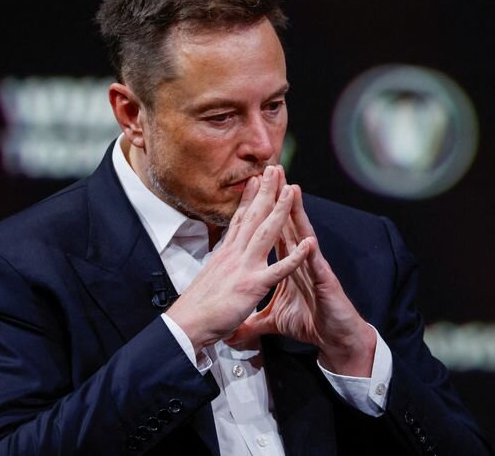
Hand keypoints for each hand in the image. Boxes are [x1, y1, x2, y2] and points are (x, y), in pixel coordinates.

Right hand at [166, 165, 312, 353]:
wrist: (185, 325)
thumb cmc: (195, 309)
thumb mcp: (208, 281)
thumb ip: (219, 271)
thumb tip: (217, 266)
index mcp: (225, 253)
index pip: (239, 219)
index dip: (248, 198)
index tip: (256, 179)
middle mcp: (234, 254)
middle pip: (253, 216)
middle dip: (266, 190)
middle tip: (274, 168)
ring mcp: (243, 267)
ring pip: (266, 232)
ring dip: (280, 209)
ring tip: (291, 190)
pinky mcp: (252, 285)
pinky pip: (279, 269)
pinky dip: (295, 256)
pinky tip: (308, 244)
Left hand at [227, 185, 376, 376]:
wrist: (336, 339)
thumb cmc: (310, 323)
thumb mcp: (273, 320)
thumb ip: (254, 319)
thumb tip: (235, 328)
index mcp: (288, 263)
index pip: (273, 231)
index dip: (263, 210)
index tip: (253, 188)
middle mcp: (302, 260)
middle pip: (288, 224)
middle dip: (279, 198)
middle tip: (271, 172)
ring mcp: (315, 269)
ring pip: (304, 237)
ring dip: (298, 214)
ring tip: (292, 190)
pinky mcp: (325, 285)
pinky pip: (317, 269)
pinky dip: (312, 255)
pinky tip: (310, 241)